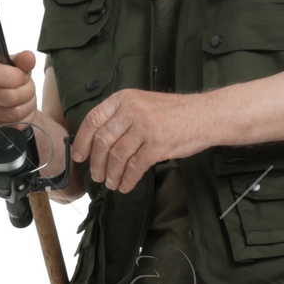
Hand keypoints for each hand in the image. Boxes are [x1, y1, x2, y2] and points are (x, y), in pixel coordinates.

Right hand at [0, 49, 37, 130]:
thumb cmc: (6, 77)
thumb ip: (22, 60)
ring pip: (15, 113)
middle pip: (9, 97)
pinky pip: (16, 125)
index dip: (16, 76)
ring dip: (29, 104)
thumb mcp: (13, 64)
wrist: (0, 98)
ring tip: (27, 97)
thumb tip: (28, 58)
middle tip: (28, 86)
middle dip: (28, 91)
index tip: (23, 75)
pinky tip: (22, 108)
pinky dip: (26, 116)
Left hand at [72, 89, 202, 191]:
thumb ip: (121, 117)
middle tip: (96, 175)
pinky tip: (126, 185)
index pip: (93, 120)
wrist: (204, 115)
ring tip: (111, 183)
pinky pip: (135, 166)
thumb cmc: (173, 112)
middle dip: (96, 162)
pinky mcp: (157, 144)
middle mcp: (132, 110)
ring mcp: (145, 127)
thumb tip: (98, 142)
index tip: (78, 156)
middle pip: (102, 141)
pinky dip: (128, 179)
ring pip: (117, 155)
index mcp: (124, 99)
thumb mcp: (142, 103)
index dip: (82, 141)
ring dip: (111, 174)